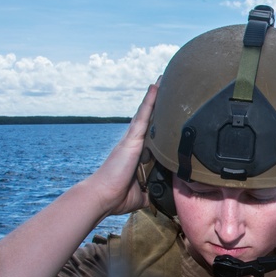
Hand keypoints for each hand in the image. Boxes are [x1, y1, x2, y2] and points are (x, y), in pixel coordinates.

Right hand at [86, 80, 159, 216]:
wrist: (103, 197)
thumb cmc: (118, 197)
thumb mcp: (143, 194)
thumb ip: (153, 191)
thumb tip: (163, 198)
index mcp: (138, 154)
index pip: (154, 135)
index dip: (162, 122)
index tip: (172, 111)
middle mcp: (135, 143)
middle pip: (150, 119)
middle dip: (160, 103)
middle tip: (171, 85)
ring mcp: (133, 139)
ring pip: (147, 112)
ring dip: (157, 95)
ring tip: (165, 78)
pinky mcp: (132, 139)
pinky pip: (143, 115)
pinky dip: (151, 100)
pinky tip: (157, 86)